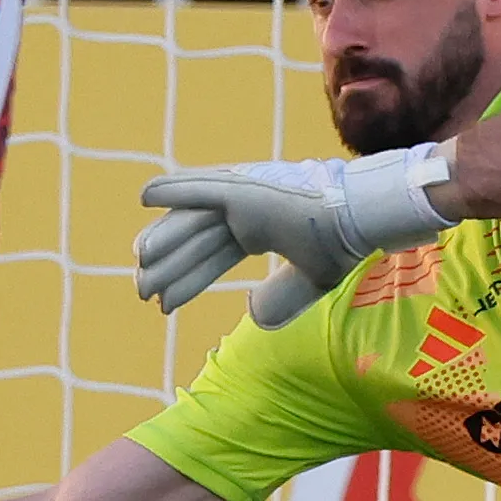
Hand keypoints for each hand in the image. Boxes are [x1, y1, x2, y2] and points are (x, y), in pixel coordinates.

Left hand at [134, 145, 452, 326]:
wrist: (361, 220)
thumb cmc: (344, 244)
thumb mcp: (310, 281)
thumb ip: (281, 297)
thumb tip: (253, 313)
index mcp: (262, 229)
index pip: (216, 257)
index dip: (190, 280)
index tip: (165, 304)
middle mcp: (248, 211)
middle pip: (198, 242)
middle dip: (171, 268)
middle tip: (142, 291)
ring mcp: (245, 196)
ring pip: (194, 223)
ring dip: (165, 245)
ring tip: (140, 271)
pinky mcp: (243, 187)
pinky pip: (200, 189)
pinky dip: (172, 189)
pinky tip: (145, 196)